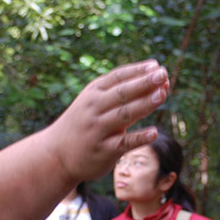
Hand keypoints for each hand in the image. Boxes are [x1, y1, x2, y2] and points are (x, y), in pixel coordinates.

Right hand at [43, 60, 168, 183]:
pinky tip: (154, 132)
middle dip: (143, 83)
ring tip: (162, 94)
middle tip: (163, 74)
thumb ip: (124, 95)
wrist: (56, 154)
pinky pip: (123, 143)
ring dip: (144, 104)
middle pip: (122, 93)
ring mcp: (98, 129)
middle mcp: (94, 108)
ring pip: (124, 114)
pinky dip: (139, 138)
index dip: (137, 71)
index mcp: (93, 93)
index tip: (157, 65)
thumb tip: (160, 84)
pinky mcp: (103, 150)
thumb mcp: (95, 103)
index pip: (117, 77)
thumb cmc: (84, 123)